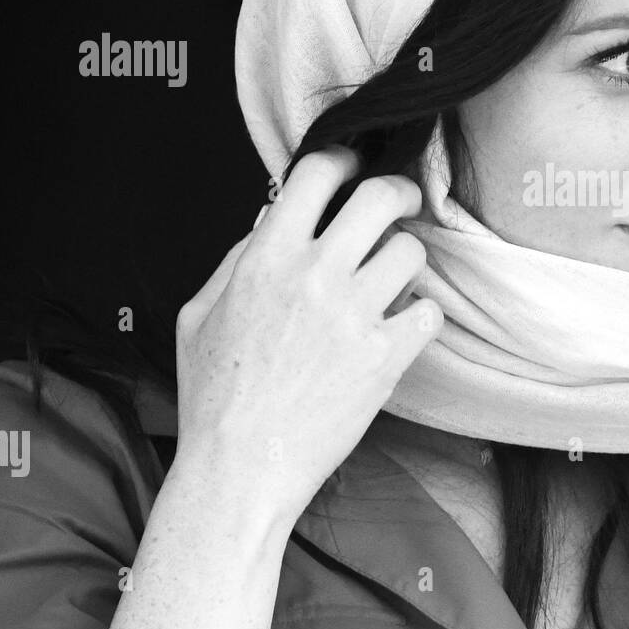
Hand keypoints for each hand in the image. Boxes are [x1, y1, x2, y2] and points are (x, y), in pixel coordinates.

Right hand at [173, 146, 442, 523]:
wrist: (240, 469)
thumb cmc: (214, 396)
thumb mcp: (199, 314)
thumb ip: (238, 259)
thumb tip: (274, 220)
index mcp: (265, 259)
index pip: (317, 173)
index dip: (342, 159)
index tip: (352, 167)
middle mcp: (314, 277)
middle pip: (380, 197)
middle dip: (398, 191)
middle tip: (400, 203)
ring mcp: (355, 317)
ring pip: (411, 251)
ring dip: (405, 259)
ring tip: (391, 279)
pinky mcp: (385, 358)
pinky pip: (429, 311)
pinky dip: (421, 315)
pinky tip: (403, 326)